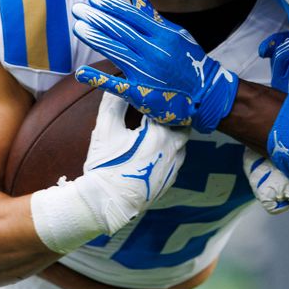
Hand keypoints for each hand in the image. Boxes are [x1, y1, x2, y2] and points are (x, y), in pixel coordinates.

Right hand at [31, 91, 187, 253]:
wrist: (107, 202)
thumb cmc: (106, 164)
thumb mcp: (105, 129)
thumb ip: (113, 103)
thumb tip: (117, 85)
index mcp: (159, 133)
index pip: (165, 107)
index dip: (159, 99)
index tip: (155, 92)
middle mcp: (172, 149)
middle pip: (183, 125)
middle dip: (173, 117)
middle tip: (162, 110)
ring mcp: (174, 166)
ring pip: (182, 144)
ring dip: (174, 135)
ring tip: (161, 130)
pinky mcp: (170, 180)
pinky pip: (177, 160)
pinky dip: (171, 152)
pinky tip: (158, 151)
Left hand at [72, 0, 238, 131]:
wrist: (205, 94)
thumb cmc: (190, 61)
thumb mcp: (177, 35)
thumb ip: (154, 18)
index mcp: (163, 36)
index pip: (132, 17)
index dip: (111, 7)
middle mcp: (154, 52)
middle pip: (120, 32)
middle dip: (97, 18)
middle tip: (78, 8)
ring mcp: (146, 73)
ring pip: (116, 52)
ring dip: (95, 39)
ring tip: (78, 26)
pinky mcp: (141, 93)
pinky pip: (116, 85)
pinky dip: (98, 78)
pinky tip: (81, 71)